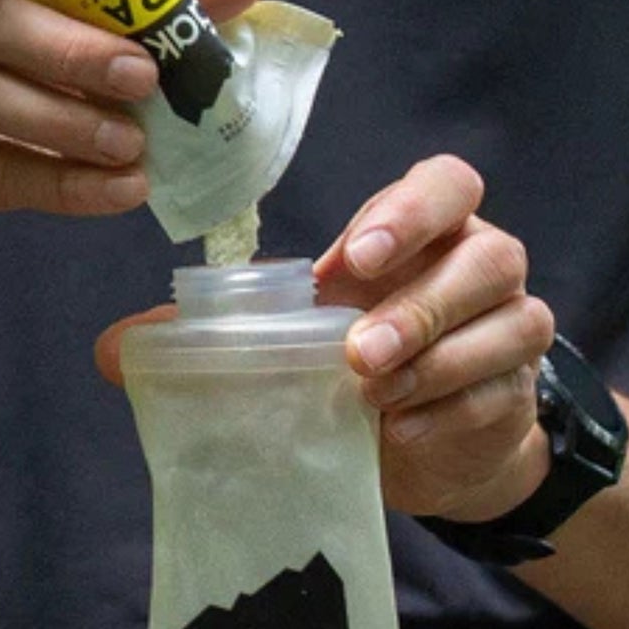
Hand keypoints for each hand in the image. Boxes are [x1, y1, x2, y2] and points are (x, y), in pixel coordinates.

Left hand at [95, 155, 553, 522]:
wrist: (423, 442)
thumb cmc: (353, 366)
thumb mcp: (289, 339)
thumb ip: (214, 336)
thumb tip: (113, 351)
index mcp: (425, 231)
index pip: (444, 186)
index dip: (408, 213)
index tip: (353, 259)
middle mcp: (480, 266)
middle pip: (487, 256)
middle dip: (420, 305)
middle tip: (359, 352)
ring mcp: (510, 329)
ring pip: (508, 326)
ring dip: (435, 363)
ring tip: (373, 399)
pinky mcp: (516, 393)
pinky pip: (496, 395)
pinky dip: (445, 415)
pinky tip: (397, 434)